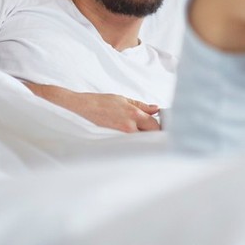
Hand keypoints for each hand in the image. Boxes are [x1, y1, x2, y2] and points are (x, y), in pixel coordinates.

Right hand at [26, 82, 160, 132]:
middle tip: (154, 132)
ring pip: (140, 141)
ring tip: (143, 135)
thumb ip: (141, 106)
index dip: (161, 125)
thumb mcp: (123, 99)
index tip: (164, 125)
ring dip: (144, 139)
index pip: (155, 125)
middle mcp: (128, 127)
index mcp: (133, 114)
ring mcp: (120, 135)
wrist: (80, 107)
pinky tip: (132, 139)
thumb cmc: (101, 102)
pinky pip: (128, 144)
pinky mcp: (112, 140)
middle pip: (150, 136)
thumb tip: (156, 109)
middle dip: (154, 134)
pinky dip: (133, 142)